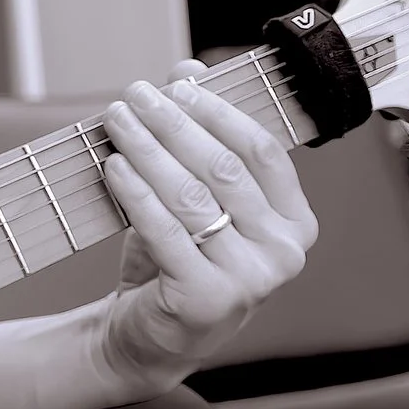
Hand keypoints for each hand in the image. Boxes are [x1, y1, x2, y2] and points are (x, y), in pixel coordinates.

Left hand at [96, 61, 318, 396]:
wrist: (149, 338)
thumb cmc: (176, 259)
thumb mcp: (194, 197)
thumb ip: (198, 136)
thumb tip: (189, 69)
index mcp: (295, 223)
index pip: (263, 151)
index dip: (218, 111)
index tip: (177, 84)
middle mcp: (284, 253)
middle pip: (224, 169)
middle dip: (174, 124)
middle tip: (135, 95)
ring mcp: (251, 280)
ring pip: (193, 196)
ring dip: (149, 150)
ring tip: (117, 120)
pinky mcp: (207, 300)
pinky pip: (167, 232)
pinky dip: (136, 194)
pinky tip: (113, 165)